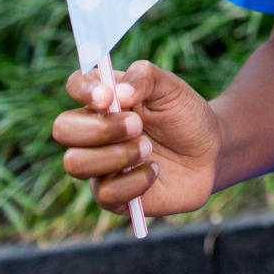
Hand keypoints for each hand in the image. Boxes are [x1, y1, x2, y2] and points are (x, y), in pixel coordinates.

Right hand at [53, 60, 221, 217]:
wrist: (210, 154)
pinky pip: (105, 194)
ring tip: (148, 149)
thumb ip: (146, 77)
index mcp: (106, 98)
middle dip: (99, 128)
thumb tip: (118, 93)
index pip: (76, 85)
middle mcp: (94, 130)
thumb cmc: (185, 116)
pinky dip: (135, 181)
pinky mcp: (112, 196)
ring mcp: (99, 164)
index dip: (83, 90)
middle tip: (138, 125)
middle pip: (63, 128)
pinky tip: (154, 171)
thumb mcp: (172, 88)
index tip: (107, 97)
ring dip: (116, 155)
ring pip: (75, 164)